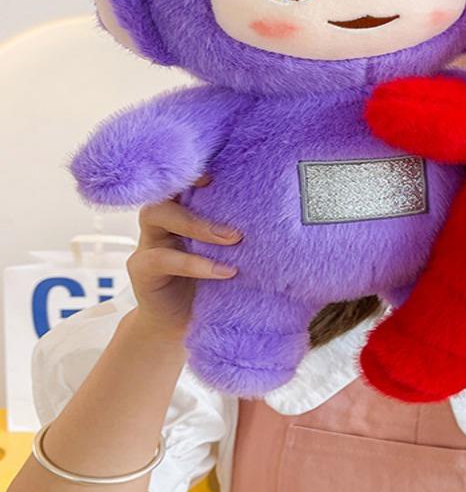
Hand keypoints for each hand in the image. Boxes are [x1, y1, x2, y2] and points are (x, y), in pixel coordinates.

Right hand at [126, 176, 241, 342]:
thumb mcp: (233, 254)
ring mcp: (149, 242)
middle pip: (167, 187)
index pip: (186, 177)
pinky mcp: (142, 270)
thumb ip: (248, 234)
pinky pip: (162, 259)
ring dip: (197, 224)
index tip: (228, 164)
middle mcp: (164, 219)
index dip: (200, 165)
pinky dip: (195, 263)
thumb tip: (297, 216)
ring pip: (156, 214)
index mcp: (186, 209)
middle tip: (236, 201)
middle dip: (196, 188)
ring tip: (233, 239)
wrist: (182, 326)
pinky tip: (226, 272)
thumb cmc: (214, 284)